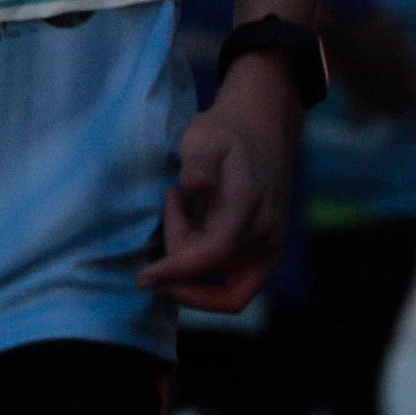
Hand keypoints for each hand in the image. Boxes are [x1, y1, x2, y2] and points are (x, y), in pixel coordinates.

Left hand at [144, 56, 300, 308]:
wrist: (264, 129)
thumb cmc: (225, 132)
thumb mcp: (203, 136)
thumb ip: (199, 163)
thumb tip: (195, 186)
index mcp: (247, 206)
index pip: (211, 254)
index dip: (176, 271)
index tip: (143, 279)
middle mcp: (266, 234)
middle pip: (208, 269)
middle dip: (178, 249)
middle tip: (174, 203)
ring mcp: (272, 248)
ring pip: (220, 279)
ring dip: (191, 254)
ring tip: (186, 208)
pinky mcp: (270, 254)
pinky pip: (235, 286)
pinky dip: (206, 268)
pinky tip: (195, 227)